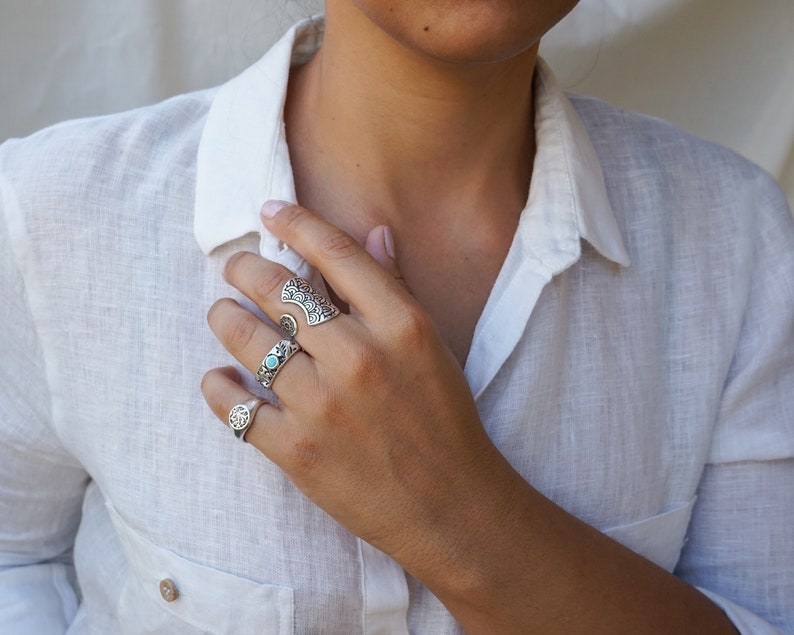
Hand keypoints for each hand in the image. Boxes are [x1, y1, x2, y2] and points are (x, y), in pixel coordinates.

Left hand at [201, 201, 514, 573]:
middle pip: (279, 291)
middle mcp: (358, 358)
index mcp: (400, 326)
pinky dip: (218, 386)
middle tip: (234, 268)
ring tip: (222, 315)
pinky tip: (220, 377)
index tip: (269, 211)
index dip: (296, 224)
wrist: (451, 506)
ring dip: (225, 320)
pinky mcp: (296, 452)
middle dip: (244, 270)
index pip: (336, 255)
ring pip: (247, 341)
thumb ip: (396, 289)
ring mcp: (323, 406)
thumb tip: (373, 233)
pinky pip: (234, 406)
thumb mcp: (433, 346)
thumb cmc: (445, 421)